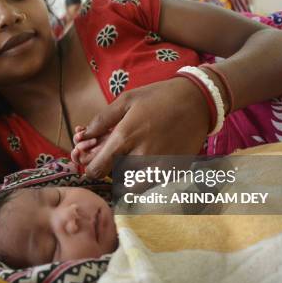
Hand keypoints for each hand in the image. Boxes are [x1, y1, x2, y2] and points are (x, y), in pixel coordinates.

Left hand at [75, 77, 211, 177]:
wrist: (198, 100)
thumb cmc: (158, 97)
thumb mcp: (126, 100)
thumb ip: (102, 120)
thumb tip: (83, 136)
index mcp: (126, 136)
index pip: (98, 168)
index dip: (91, 169)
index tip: (93, 164)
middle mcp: (141, 154)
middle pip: (113, 177)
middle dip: (108, 171)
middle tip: (112, 159)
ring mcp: (159, 165)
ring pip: (131, 185)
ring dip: (124, 178)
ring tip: (128, 161)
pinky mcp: (173, 171)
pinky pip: (150, 185)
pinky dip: (142, 181)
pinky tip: (143, 166)